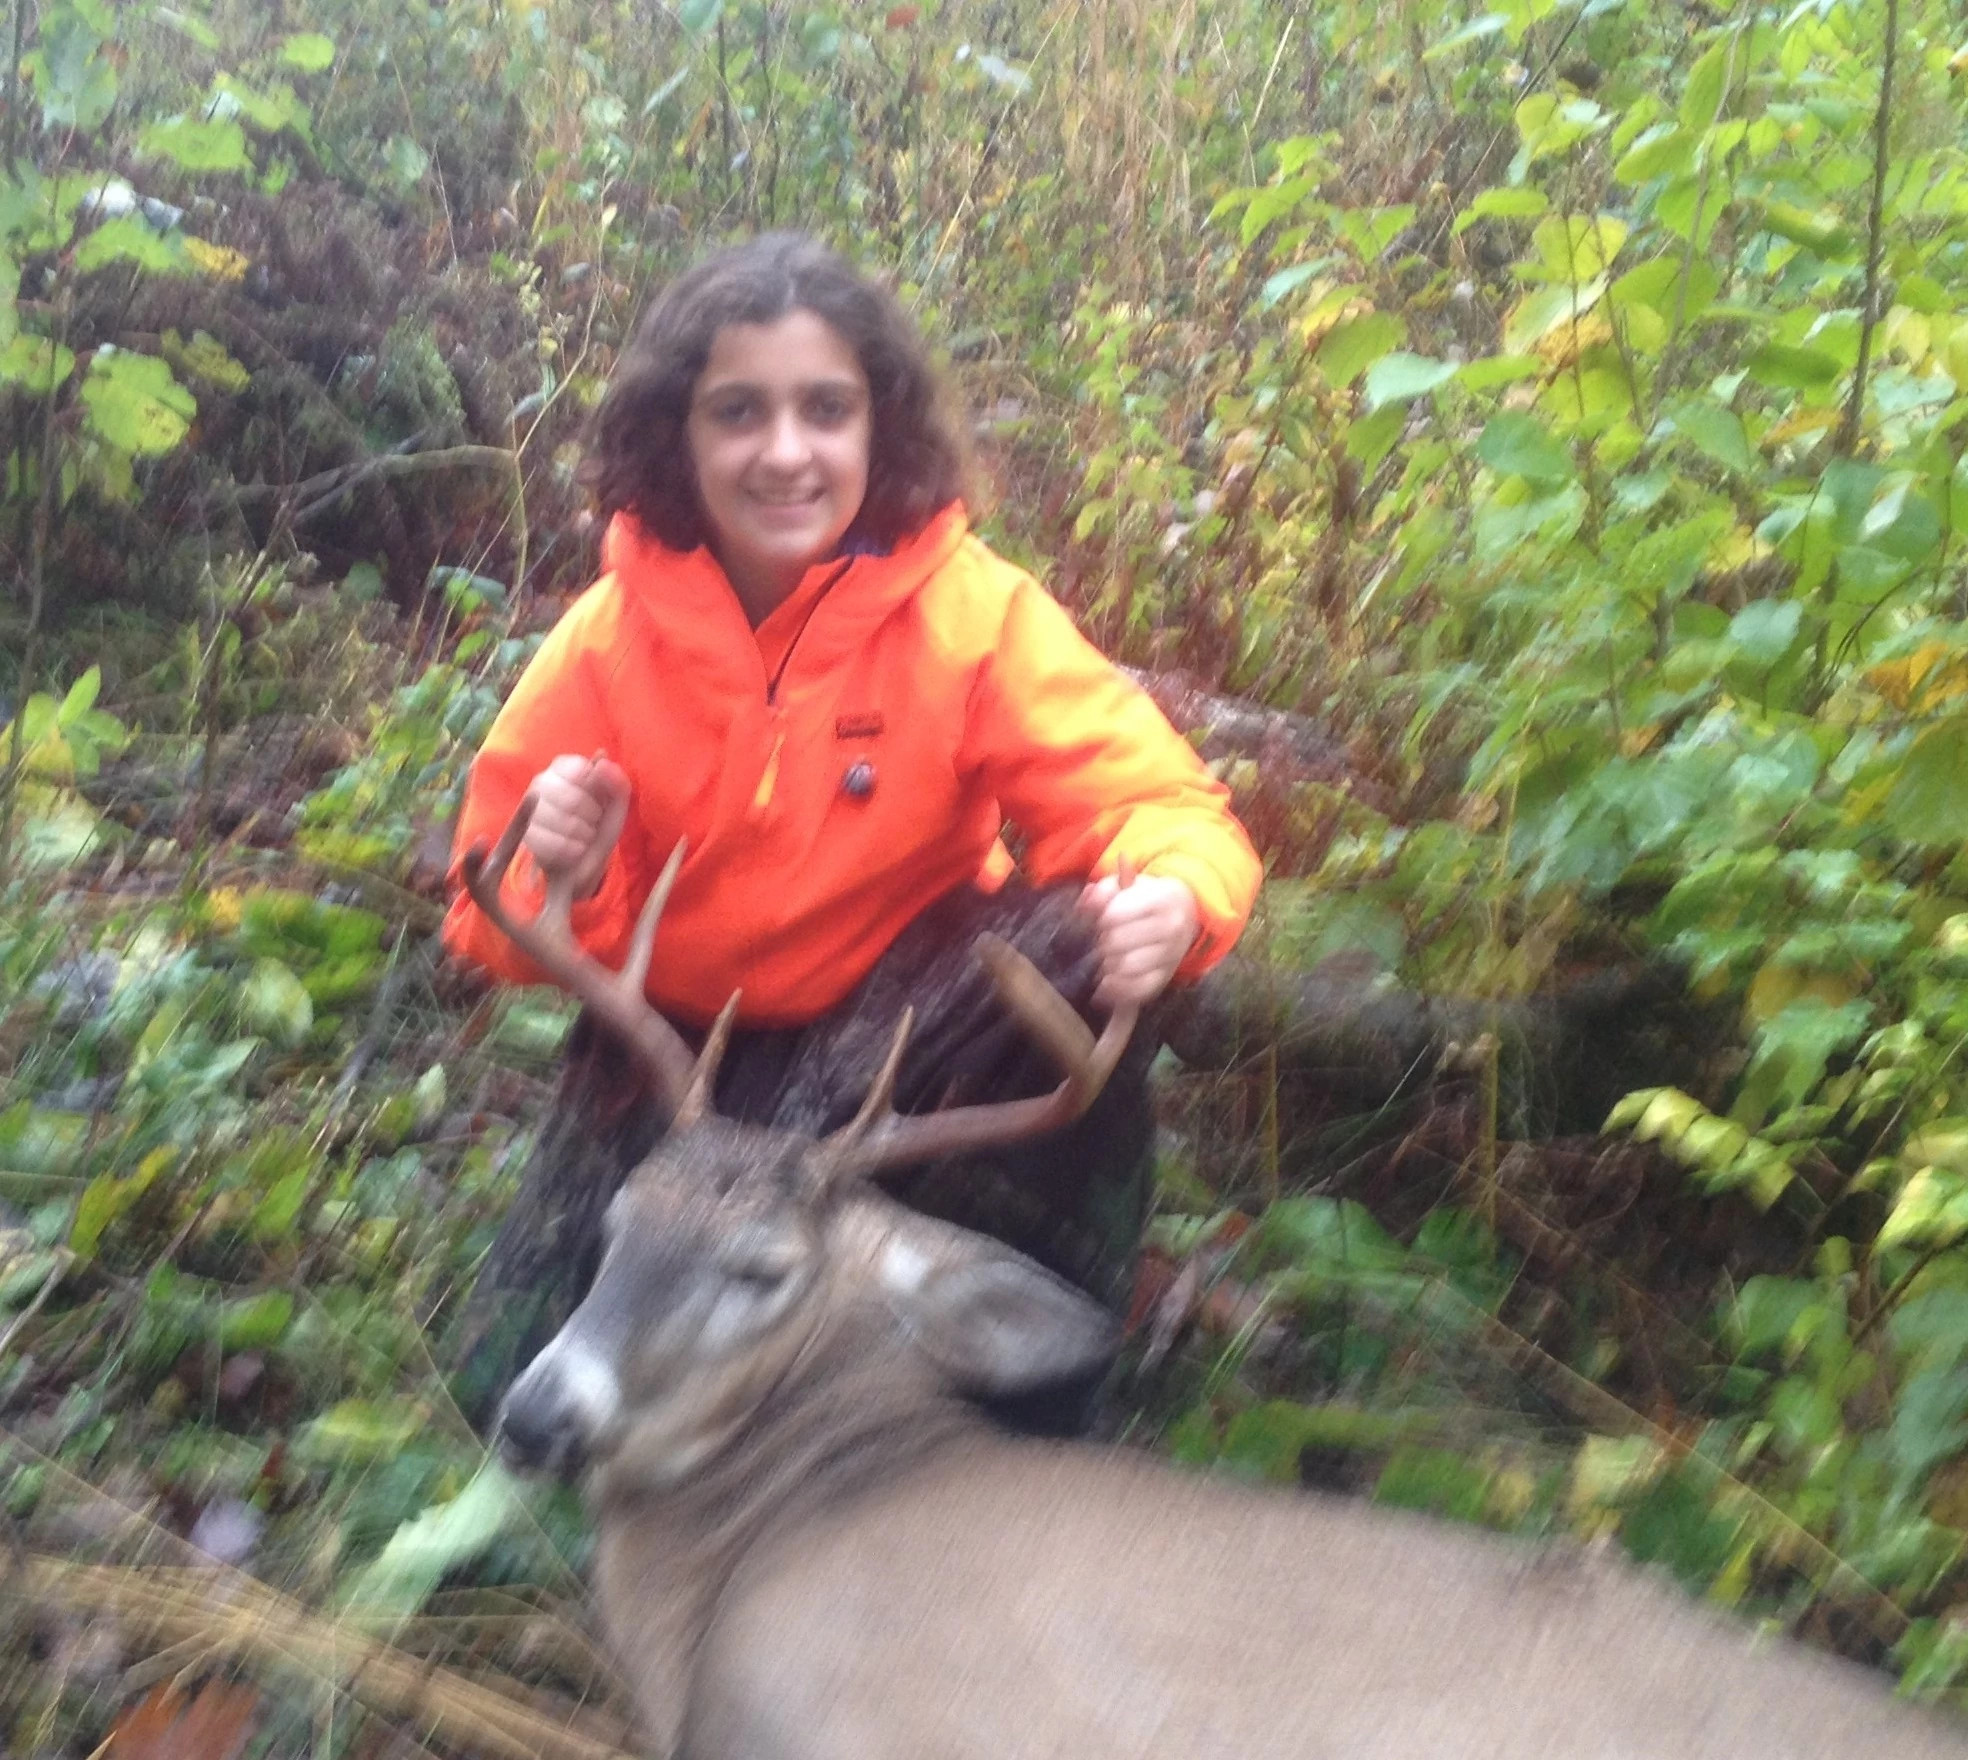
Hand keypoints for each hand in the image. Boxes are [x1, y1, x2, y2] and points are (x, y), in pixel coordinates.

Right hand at [522, 752, 630, 900]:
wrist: (581, 860)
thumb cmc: (597, 825)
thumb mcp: (615, 804)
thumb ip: (616, 780)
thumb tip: (602, 755)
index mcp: (563, 767)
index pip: (580, 770)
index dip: (596, 791)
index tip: (599, 801)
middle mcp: (541, 781)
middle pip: (571, 798)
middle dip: (591, 815)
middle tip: (592, 821)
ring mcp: (529, 807)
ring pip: (561, 821)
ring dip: (582, 834)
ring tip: (584, 835)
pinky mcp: (525, 833)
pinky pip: (551, 842)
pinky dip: (570, 850)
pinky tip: (575, 849)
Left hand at [1077, 871, 1198, 1008]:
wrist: (1182, 915)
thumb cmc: (1146, 898)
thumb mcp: (1127, 885)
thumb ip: (1103, 891)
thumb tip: (1086, 904)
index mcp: (1163, 899)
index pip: (1117, 913)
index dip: (1100, 919)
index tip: (1098, 920)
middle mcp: (1173, 928)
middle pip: (1119, 942)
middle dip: (1101, 942)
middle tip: (1097, 940)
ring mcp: (1171, 955)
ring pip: (1127, 967)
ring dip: (1106, 965)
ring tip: (1100, 959)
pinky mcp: (1166, 977)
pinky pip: (1139, 989)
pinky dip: (1117, 990)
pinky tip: (1103, 985)